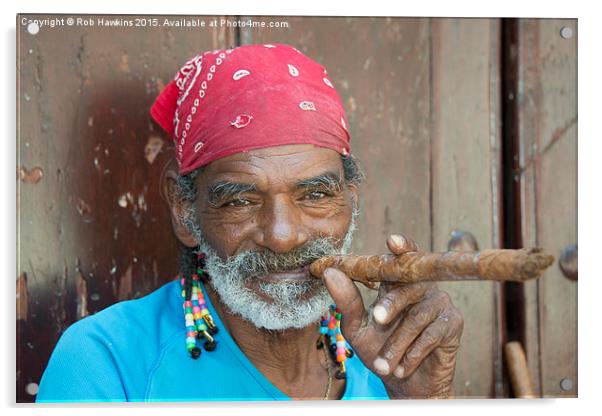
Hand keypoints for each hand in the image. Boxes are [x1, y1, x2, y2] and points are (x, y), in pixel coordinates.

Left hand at [321, 234, 463, 398]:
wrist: (404, 385)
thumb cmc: (380, 351)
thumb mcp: (356, 328)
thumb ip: (345, 301)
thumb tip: (329, 273)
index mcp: (397, 283)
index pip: (401, 257)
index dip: (401, 246)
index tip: (392, 242)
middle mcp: (421, 287)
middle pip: (408, 286)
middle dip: (391, 303)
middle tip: (377, 319)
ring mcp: (440, 303)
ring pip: (418, 316)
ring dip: (397, 344)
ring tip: (384, 363)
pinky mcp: (454, 323)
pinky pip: (432, 334)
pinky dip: (412, 353)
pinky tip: (401, 368)